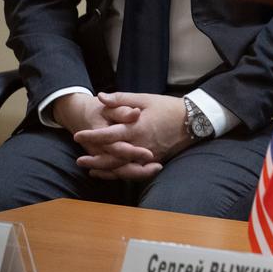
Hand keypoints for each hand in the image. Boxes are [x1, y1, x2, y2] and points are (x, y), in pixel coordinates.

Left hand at [72, 93, 191, 179]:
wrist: (194, 121)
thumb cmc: (168, 108)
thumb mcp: (144, 98)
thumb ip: (121, 99)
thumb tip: (101, 97)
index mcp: (136, 128)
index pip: (109, 135)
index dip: (92, 136)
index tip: (78, 135)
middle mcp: (140, 145)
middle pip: (112, 157)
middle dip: (94, 159)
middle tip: (79, 160)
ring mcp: (148, 156)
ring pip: (122, 168)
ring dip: (105, 170)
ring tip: (90, 169)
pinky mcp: (154, 161)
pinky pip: (134, 171)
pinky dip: (119, 174)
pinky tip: (109, 173)